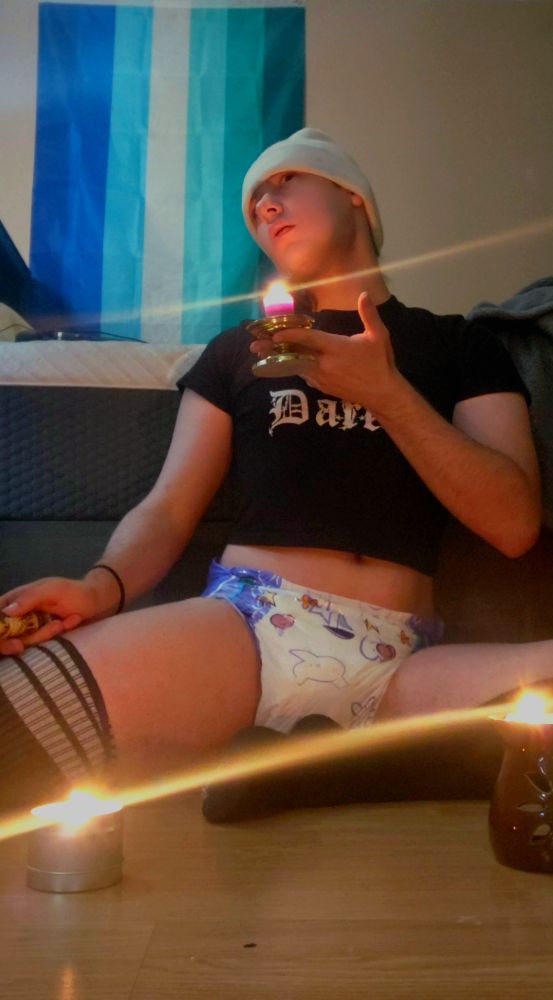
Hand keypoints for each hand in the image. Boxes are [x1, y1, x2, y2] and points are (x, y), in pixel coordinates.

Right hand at [0, 577, 97, 656]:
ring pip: (21, 642)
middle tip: (20, 646)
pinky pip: (39, 645)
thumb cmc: (71, 590)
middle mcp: (17, 616)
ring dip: (41, 635)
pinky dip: (52, 636)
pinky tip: (69, 622)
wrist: (94, 601)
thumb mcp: (51, 589)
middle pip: (3, 635)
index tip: (6, 637)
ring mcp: (29, 629)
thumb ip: (29, 598)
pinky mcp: (41, 639)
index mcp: (14, 600)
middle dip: (8, 643)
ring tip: (60, 623)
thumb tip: (7, 612)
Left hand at [250, 291, 400, 411]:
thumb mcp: (379, 336)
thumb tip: (363, 294)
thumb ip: (369, 314)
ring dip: (278, 359)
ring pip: (296, 366)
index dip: (291, 336)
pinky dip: (293, 367)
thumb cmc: (380, 362)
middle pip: (294, 355)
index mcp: (336, 348)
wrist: (382, 393)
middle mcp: (325, 364)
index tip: (274, 334)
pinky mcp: (322, 387)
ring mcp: (322, 378)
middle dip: (273, 350)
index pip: (309, 340)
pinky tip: (283, 362)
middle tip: (253, 347)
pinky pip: (304, 375)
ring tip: (260, 355)